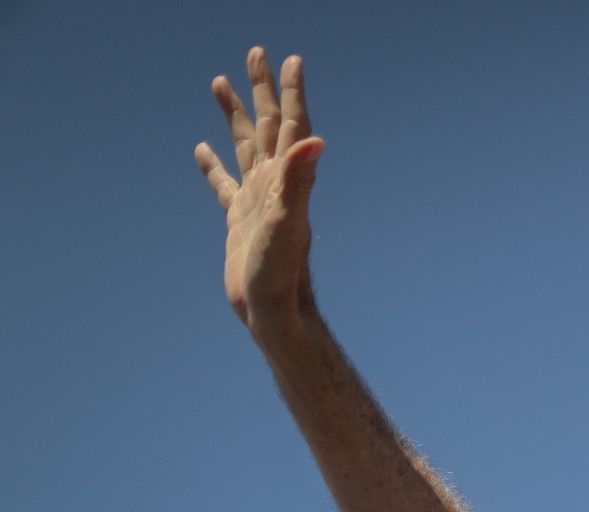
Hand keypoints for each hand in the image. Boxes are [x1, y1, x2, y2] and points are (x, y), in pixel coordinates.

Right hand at [194, 47, 322, 327]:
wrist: (274, 312)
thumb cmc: (282, 275)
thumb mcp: (288, 223)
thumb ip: (299, 179)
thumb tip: (316, 139)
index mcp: (287, 180)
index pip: (292, 125)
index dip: (291, 92)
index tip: (290, 59)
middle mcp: (275, 185)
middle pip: (269, 125)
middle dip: (263, 89)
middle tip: (257, 52)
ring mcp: (257, 200)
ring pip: (245, 146)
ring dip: (236, 114)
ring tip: (220, 81)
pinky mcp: (240, 219)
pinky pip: (224, 183)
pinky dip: (214, 164)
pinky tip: (202, 149)